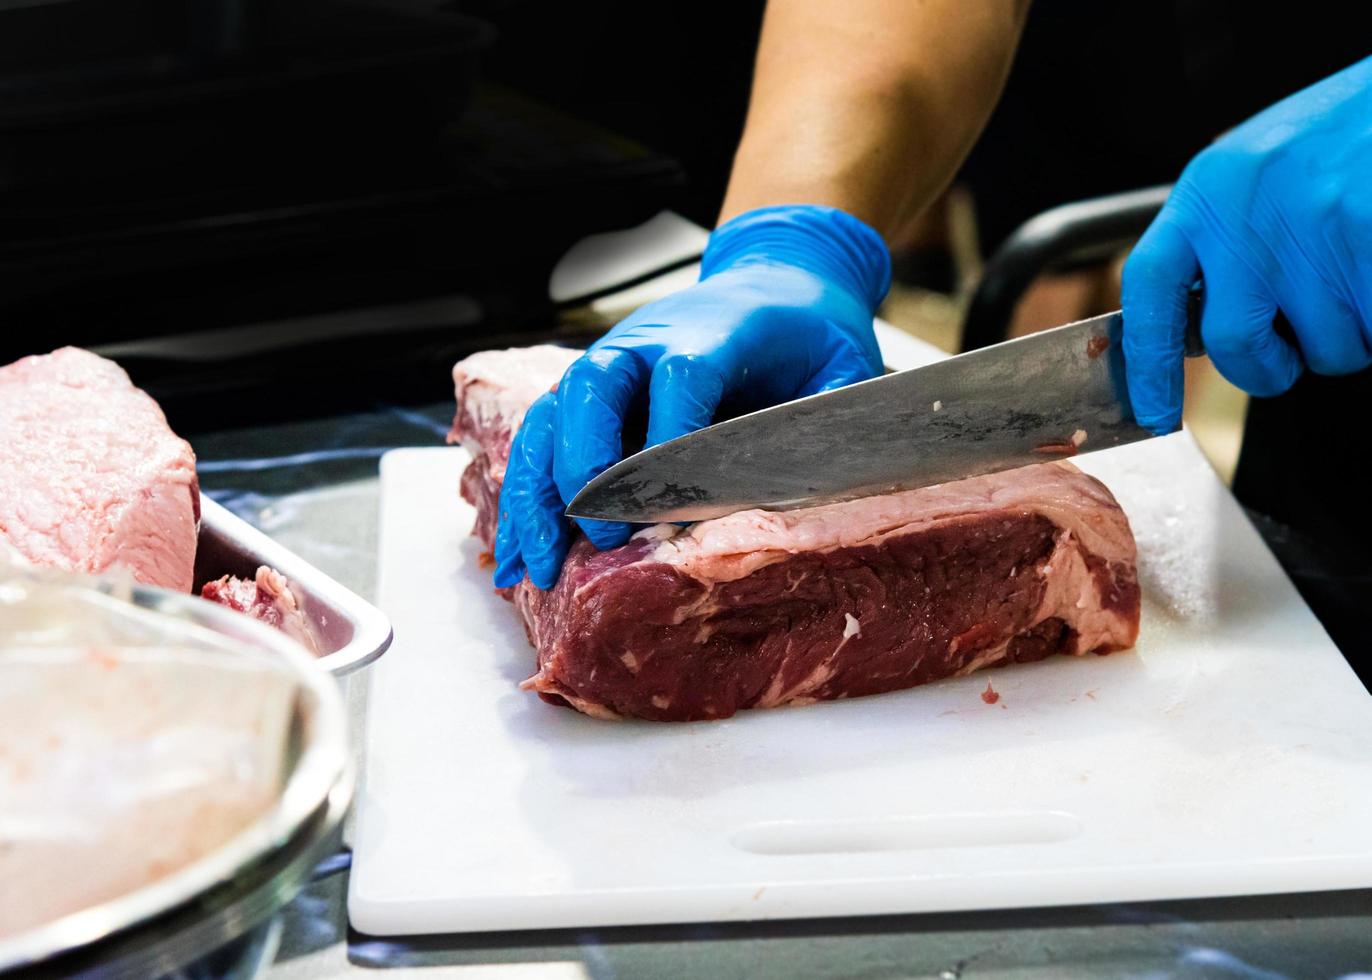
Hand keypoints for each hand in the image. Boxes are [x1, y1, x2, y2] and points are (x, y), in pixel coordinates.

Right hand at [494, 204, 890, 588]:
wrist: (777, 281)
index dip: (668, 433)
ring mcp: (613, 366)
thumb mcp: (843, 366)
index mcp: (717, 332)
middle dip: (584, 465)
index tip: (662, 501)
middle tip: (594, 533)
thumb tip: (820, 487)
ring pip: (552, 417)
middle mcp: (648, 342)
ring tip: (534, 563)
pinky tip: (518, 552)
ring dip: (536, 492)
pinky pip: (544, 439)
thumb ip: (833, 420)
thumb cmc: (808, 330)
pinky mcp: (593, 394)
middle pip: (593, 389)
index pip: (682, 375)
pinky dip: (525, 497)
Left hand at [1121, 56, 1371, 433]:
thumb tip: (1190, 333)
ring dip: (1347, 336)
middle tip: (1289, 352)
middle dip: (1266, 368)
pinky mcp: (1370, 236)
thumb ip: (1218, 243)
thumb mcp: (1253, 172)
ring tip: (1354, 279)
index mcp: (1207, 191)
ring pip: (1324, 347)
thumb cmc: (1339, 135)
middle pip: (1233, 343)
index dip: (1145, 362)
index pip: (1148, 291)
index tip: (1153, 411)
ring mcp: (1313, 225)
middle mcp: (1248, 211)